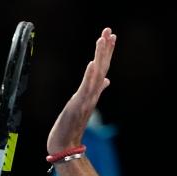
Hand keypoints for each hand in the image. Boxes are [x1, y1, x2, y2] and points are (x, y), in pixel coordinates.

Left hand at [47, 27, 115, 153]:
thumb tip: (106, 80)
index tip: (111, 35)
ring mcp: (86, 100)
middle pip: (102, 67)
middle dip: (106, 49)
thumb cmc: (72, 125)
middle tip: (109, 31)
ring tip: (102, 40)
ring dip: (99, 57)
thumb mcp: (83, 104)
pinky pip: (86, 88)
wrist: (65, 145)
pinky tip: (92, 64)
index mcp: (93, 92)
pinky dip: (90, 76)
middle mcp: (92, 94)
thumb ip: (96, 90)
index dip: (107, 52)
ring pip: (96, 75)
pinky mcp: (78, 105)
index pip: (102, 68)